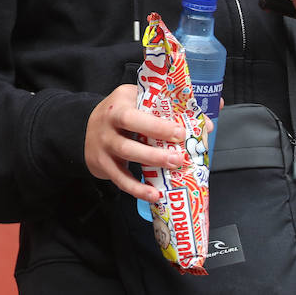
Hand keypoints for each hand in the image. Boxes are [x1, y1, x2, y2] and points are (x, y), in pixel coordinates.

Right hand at [85, 84, 190, 201]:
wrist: (86, 127)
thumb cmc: (123, 113)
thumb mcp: (140, 101)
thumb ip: (172, 107)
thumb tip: (209, 119)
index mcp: (121, 102)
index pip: (138, 110)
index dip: (159, 123)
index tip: (181, 132)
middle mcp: (108, 120)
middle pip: (129, 128)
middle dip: (156, 142)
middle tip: (179, 155)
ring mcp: (103, 142)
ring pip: (127, 152)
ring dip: (151, 161)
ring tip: (173, 169)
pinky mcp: (101, 163)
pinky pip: (120, 178)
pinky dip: (137, 189)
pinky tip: (153, 195)